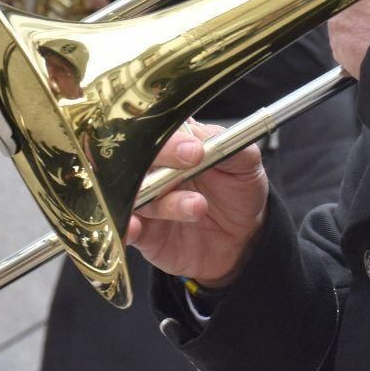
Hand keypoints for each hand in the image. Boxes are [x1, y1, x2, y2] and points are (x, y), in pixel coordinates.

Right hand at [125, 122, 269, 287]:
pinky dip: (126, 226)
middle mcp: (156, 169)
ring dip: (165, 201)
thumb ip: (227, 146)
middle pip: (138, 156)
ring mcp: (145, 200)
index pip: (161, 130)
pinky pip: (123, 226)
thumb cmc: (238, 194)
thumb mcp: (245, 165)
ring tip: (198, 206)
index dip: (173, 136)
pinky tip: (135, 227)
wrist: (242, 240)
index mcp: (177, 144)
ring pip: (136, 192)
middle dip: (162, 157)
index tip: (194, 148)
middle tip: (192, 161)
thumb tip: (202, 136)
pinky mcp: (142, 232)